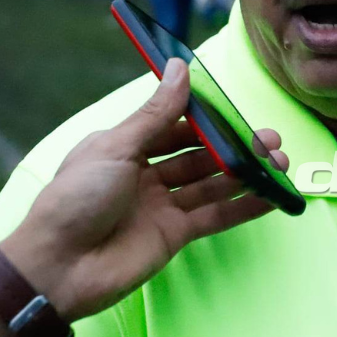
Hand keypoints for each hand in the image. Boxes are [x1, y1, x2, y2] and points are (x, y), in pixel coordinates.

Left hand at [0, 59, 286, 321]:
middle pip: (199, 154)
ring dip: (245, 172)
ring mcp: (162, 205)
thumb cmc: (74, 200)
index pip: (174, 124)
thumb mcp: (115, 147)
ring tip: (278, 161)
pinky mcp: (174, 235)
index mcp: (125, 147)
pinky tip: (269, 196)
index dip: (205, 116)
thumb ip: (155, 113)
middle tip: (267, 137)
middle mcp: (146, 174)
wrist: (57, 268)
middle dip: (233, 144)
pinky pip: (215, 217)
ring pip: (212, 183)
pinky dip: (243, 207)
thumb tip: (179, 67)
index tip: (233, 107)